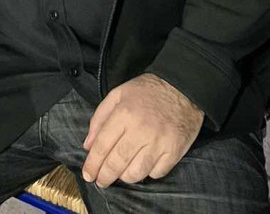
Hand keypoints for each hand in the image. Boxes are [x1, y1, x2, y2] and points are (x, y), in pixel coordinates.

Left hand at [82, 73, 203, 188]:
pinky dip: (147, 173)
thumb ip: (99, 118)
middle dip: (105, 176)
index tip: (88, 174)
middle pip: (117, 162)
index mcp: (124, 113)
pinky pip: (157, 173)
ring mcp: (159, 142)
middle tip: (100, 182)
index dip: (93, 163)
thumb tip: (88, 145)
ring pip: (137, 172)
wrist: (181, 88)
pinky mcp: (174, 151)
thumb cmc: (146, 91)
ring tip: (119, 174)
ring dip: (125, 177)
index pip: (103, 145)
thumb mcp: (117, 95)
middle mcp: (141, 130)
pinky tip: (142, 166)